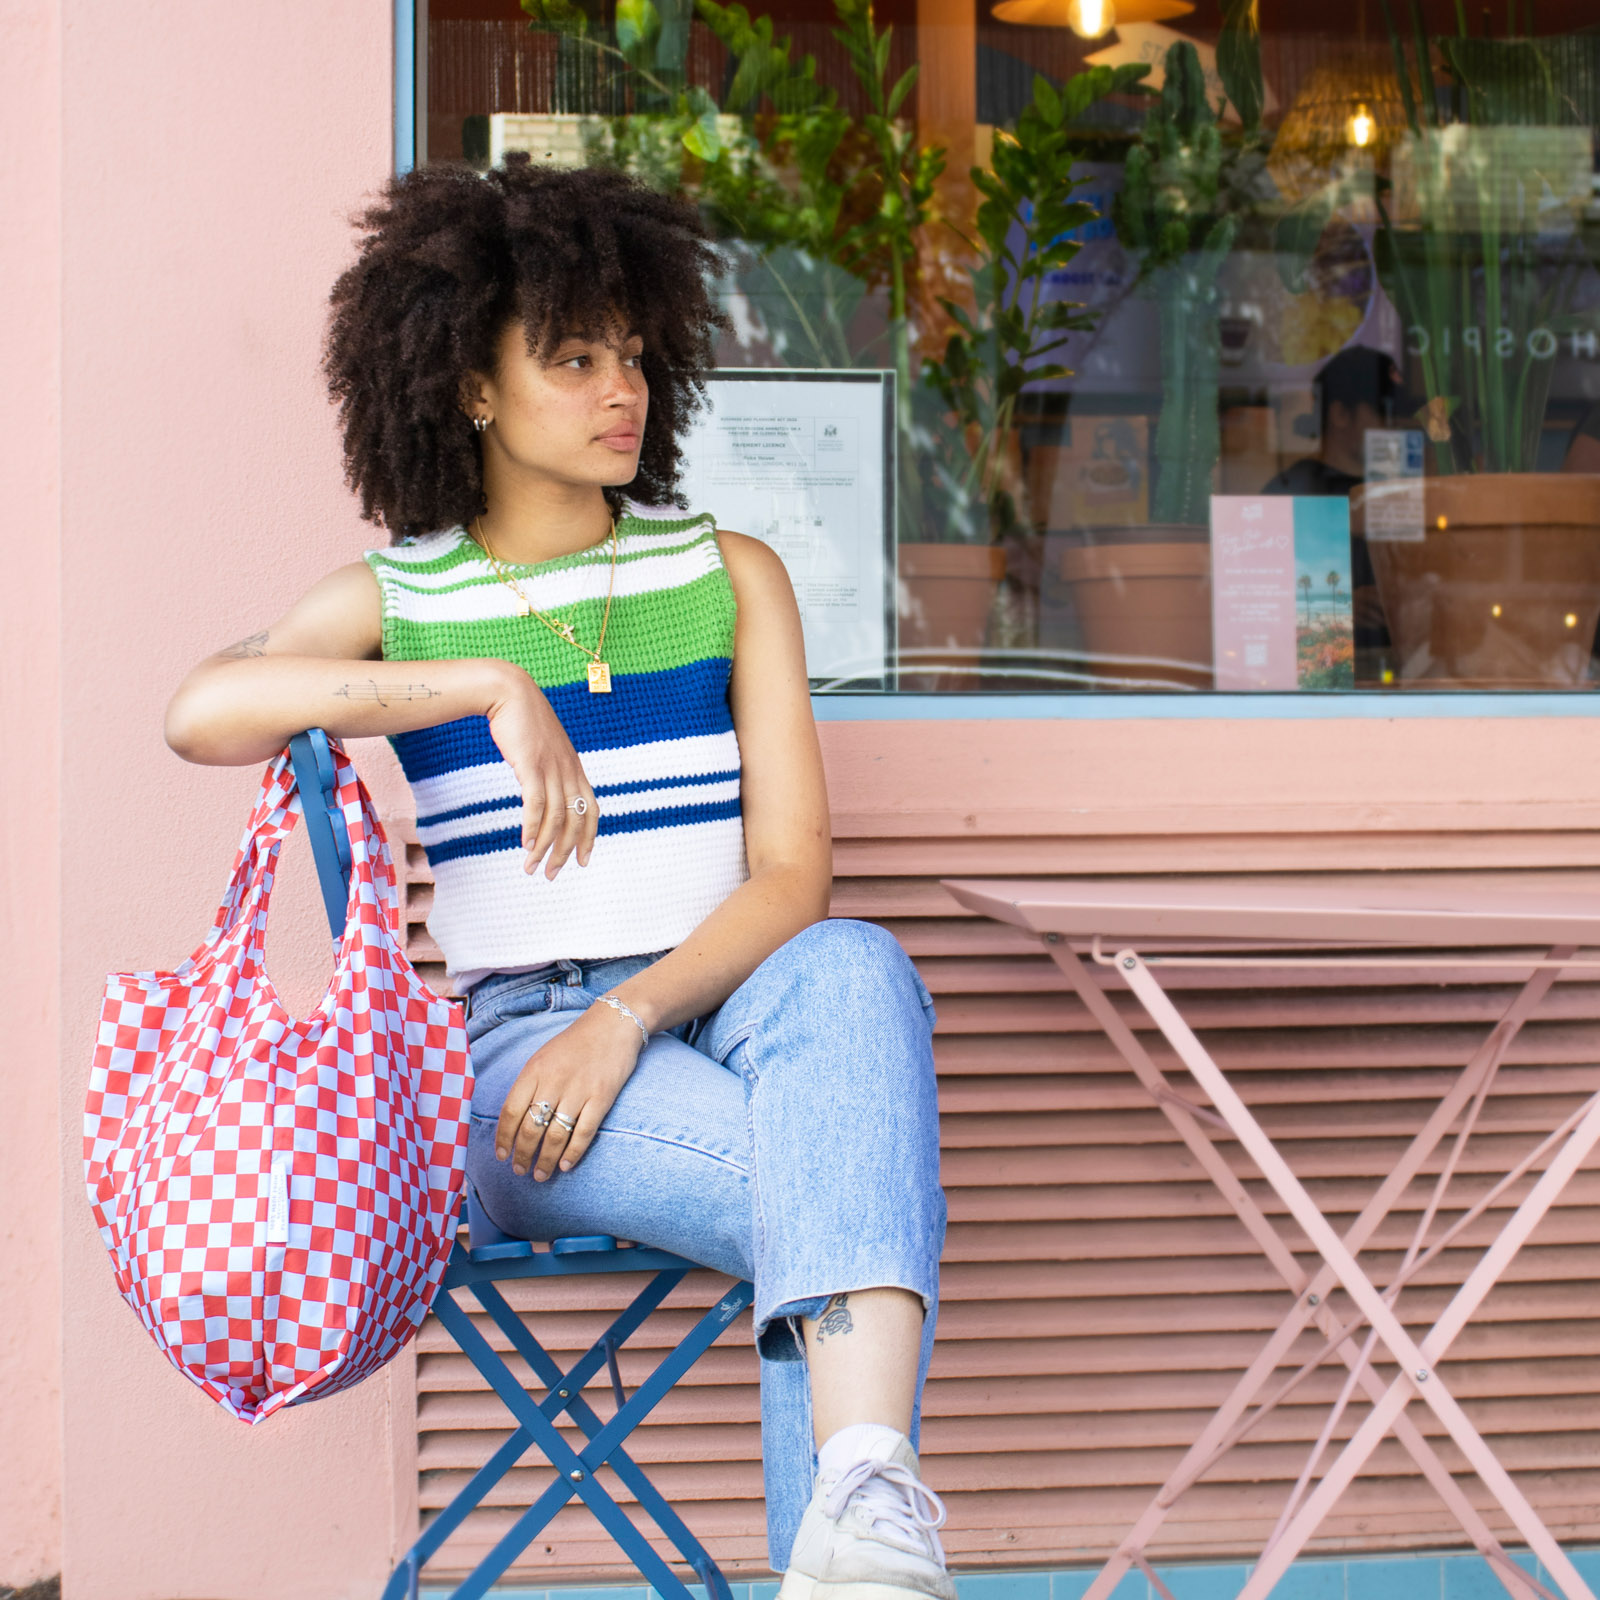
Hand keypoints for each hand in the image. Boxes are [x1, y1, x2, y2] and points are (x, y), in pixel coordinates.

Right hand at [483, 664, 598, 878]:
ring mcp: (552, 767)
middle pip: (576, 821)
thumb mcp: (543, 748)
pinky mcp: (531, 764)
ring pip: (555, 818)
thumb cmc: (523, 721)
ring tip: (532, 867)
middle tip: (553, 875)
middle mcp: (569, 770)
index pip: (592, 810)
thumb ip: (549, 769)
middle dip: (565, 852)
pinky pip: (535, 804)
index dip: (589, 838)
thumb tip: (543, 791)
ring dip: (544, 847)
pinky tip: (524, 844)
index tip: (583, 861)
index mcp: (575, 767)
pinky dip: (531, 827)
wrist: (509, 692)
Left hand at [495, 1002, 644, 1179]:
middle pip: (530, 1128)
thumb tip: (514, 1121)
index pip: (510, 1111)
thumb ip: (529, 1085)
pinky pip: (583, 1132)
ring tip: (540, 1175)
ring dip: (545, 1160)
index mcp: (534, 1070)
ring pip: (555, 1135)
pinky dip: (573, 1153)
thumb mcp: (543, 1057)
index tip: (501, 1156)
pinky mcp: (602, 1097)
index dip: (504, 1138)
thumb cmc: (575, 1043)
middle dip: (522, 1155)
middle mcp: (553, 1081)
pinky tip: (565, 1166)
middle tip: (520, 1171)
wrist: (613, 1024)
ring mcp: (579, 1090)